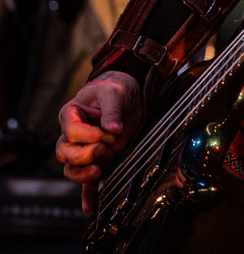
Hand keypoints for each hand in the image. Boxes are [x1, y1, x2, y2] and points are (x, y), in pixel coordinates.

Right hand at [56, 72, 142, 213]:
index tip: (107, 131)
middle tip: (103, 148)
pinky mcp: (98, 158)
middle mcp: (74, 133)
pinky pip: (86, 180)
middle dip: (83, 154)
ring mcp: (85, 147)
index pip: (71, 131)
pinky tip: (89, 206)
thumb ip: (112, 110)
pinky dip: (87, 193)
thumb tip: (113, 129)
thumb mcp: (114, 92)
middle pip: (64, 152)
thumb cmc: (116, 87)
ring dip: (82, 173)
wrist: (129, 93)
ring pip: (70, 168)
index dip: (88, 135)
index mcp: (72, 113)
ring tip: (98, 171)